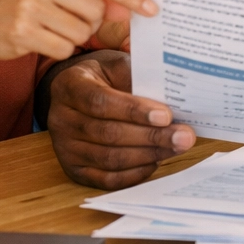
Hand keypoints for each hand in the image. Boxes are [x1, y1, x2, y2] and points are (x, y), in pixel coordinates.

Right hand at [0, 0, 156, 64]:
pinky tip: (40, 41)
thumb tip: (129, 9)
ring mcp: (29, 4)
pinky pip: (63, 48)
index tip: (152, 8)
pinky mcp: (21, 31)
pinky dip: (58, 50)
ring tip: (50, 29)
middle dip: (90, 23)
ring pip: (81, 31)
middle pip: (95, 10)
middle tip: (68, 21)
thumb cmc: (22, 4)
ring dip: (74, 38)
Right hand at [45, 50, 195, 188]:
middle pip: (107, 134)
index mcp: (69, 85)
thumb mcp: (116, 65)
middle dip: (151, 136)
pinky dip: (135, 172)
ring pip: (109, 159)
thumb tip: (169, 97)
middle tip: (184, 136)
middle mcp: (60, 118)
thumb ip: (137, 77)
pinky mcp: (74, 170)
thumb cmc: (105, 77)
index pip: (100, 101)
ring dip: (148, 155)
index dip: (134, 110)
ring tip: (177, 147)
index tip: (166, 115)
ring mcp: (64, 148)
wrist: (81, 94)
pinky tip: (157, 160)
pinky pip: (107, 179)